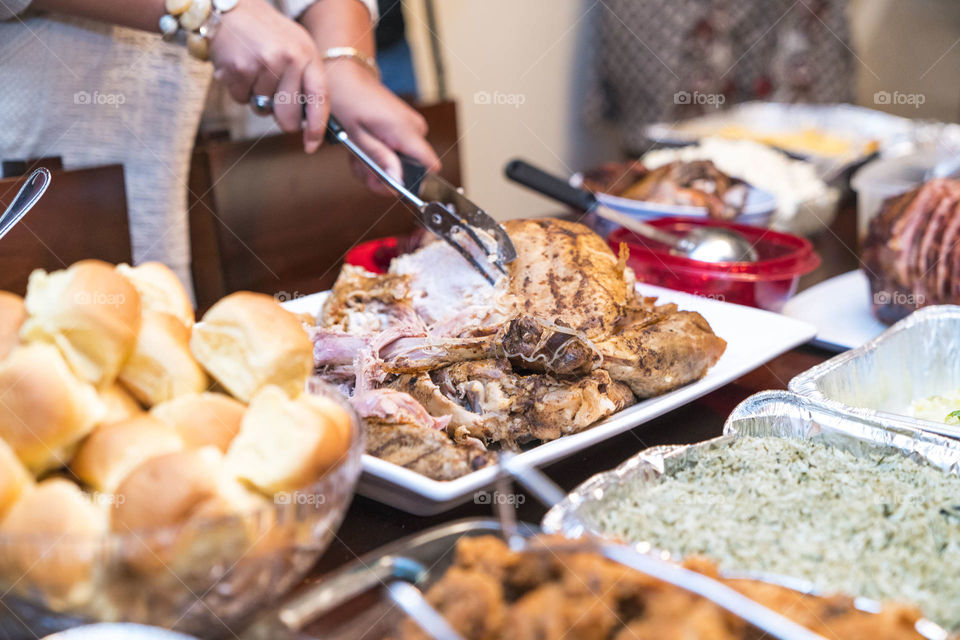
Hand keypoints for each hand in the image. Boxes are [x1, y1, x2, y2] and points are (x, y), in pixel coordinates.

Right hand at [209, 0, 328, 152]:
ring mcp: (265, 63)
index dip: (317, 126)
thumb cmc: (265, 32)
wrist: (230, 6)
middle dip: (282, 120)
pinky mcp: (241, 68)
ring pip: (262, 107)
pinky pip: (241, 98)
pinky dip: (238, 90)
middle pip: (289, 114)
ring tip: (253, 70)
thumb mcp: (295, 47)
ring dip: (255, 98)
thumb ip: (304, 79)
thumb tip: (308, 121)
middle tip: (273, 106)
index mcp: (308, 54)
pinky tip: (239, 68)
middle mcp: (290, 58)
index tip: (311, 145)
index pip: (320, 98)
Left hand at [324, 59, 440, 194]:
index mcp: (405, 130)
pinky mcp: (405, 127)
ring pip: (401, 164)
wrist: (344, 76)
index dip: (409, 183)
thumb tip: (398, 181)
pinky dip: (378, 156)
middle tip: (360, 166)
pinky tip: (364, 148)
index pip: (429, 166)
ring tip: (357, 154)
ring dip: (376, 166)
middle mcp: (415, 128)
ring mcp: (412, 127)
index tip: (385, 182)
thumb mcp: (357, 136)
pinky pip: (398, 152)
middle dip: (383, 176)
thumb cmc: (346, 101)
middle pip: (411, 171)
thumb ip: (380, 159)